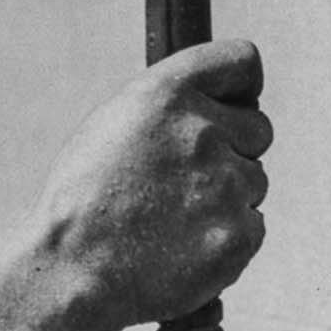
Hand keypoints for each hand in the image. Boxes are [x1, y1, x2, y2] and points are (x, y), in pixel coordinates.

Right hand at [31, 37, 270, 330]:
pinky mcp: (238, 236)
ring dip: (227, 197)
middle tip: (188, 178)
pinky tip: (184, 245)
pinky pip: (253, 226)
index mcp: (167, 94)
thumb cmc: (86, 197)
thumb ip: (171, 104)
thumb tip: (220, 101)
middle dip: (234, 149)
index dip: (243, 84)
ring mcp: (225, 186)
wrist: (72, 269)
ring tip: (173, 218)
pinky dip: (227, 237)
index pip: (243, 61)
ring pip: (254, 182)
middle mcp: (202, 132)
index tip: (238, 101)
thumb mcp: (114, 122)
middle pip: (258, 129)